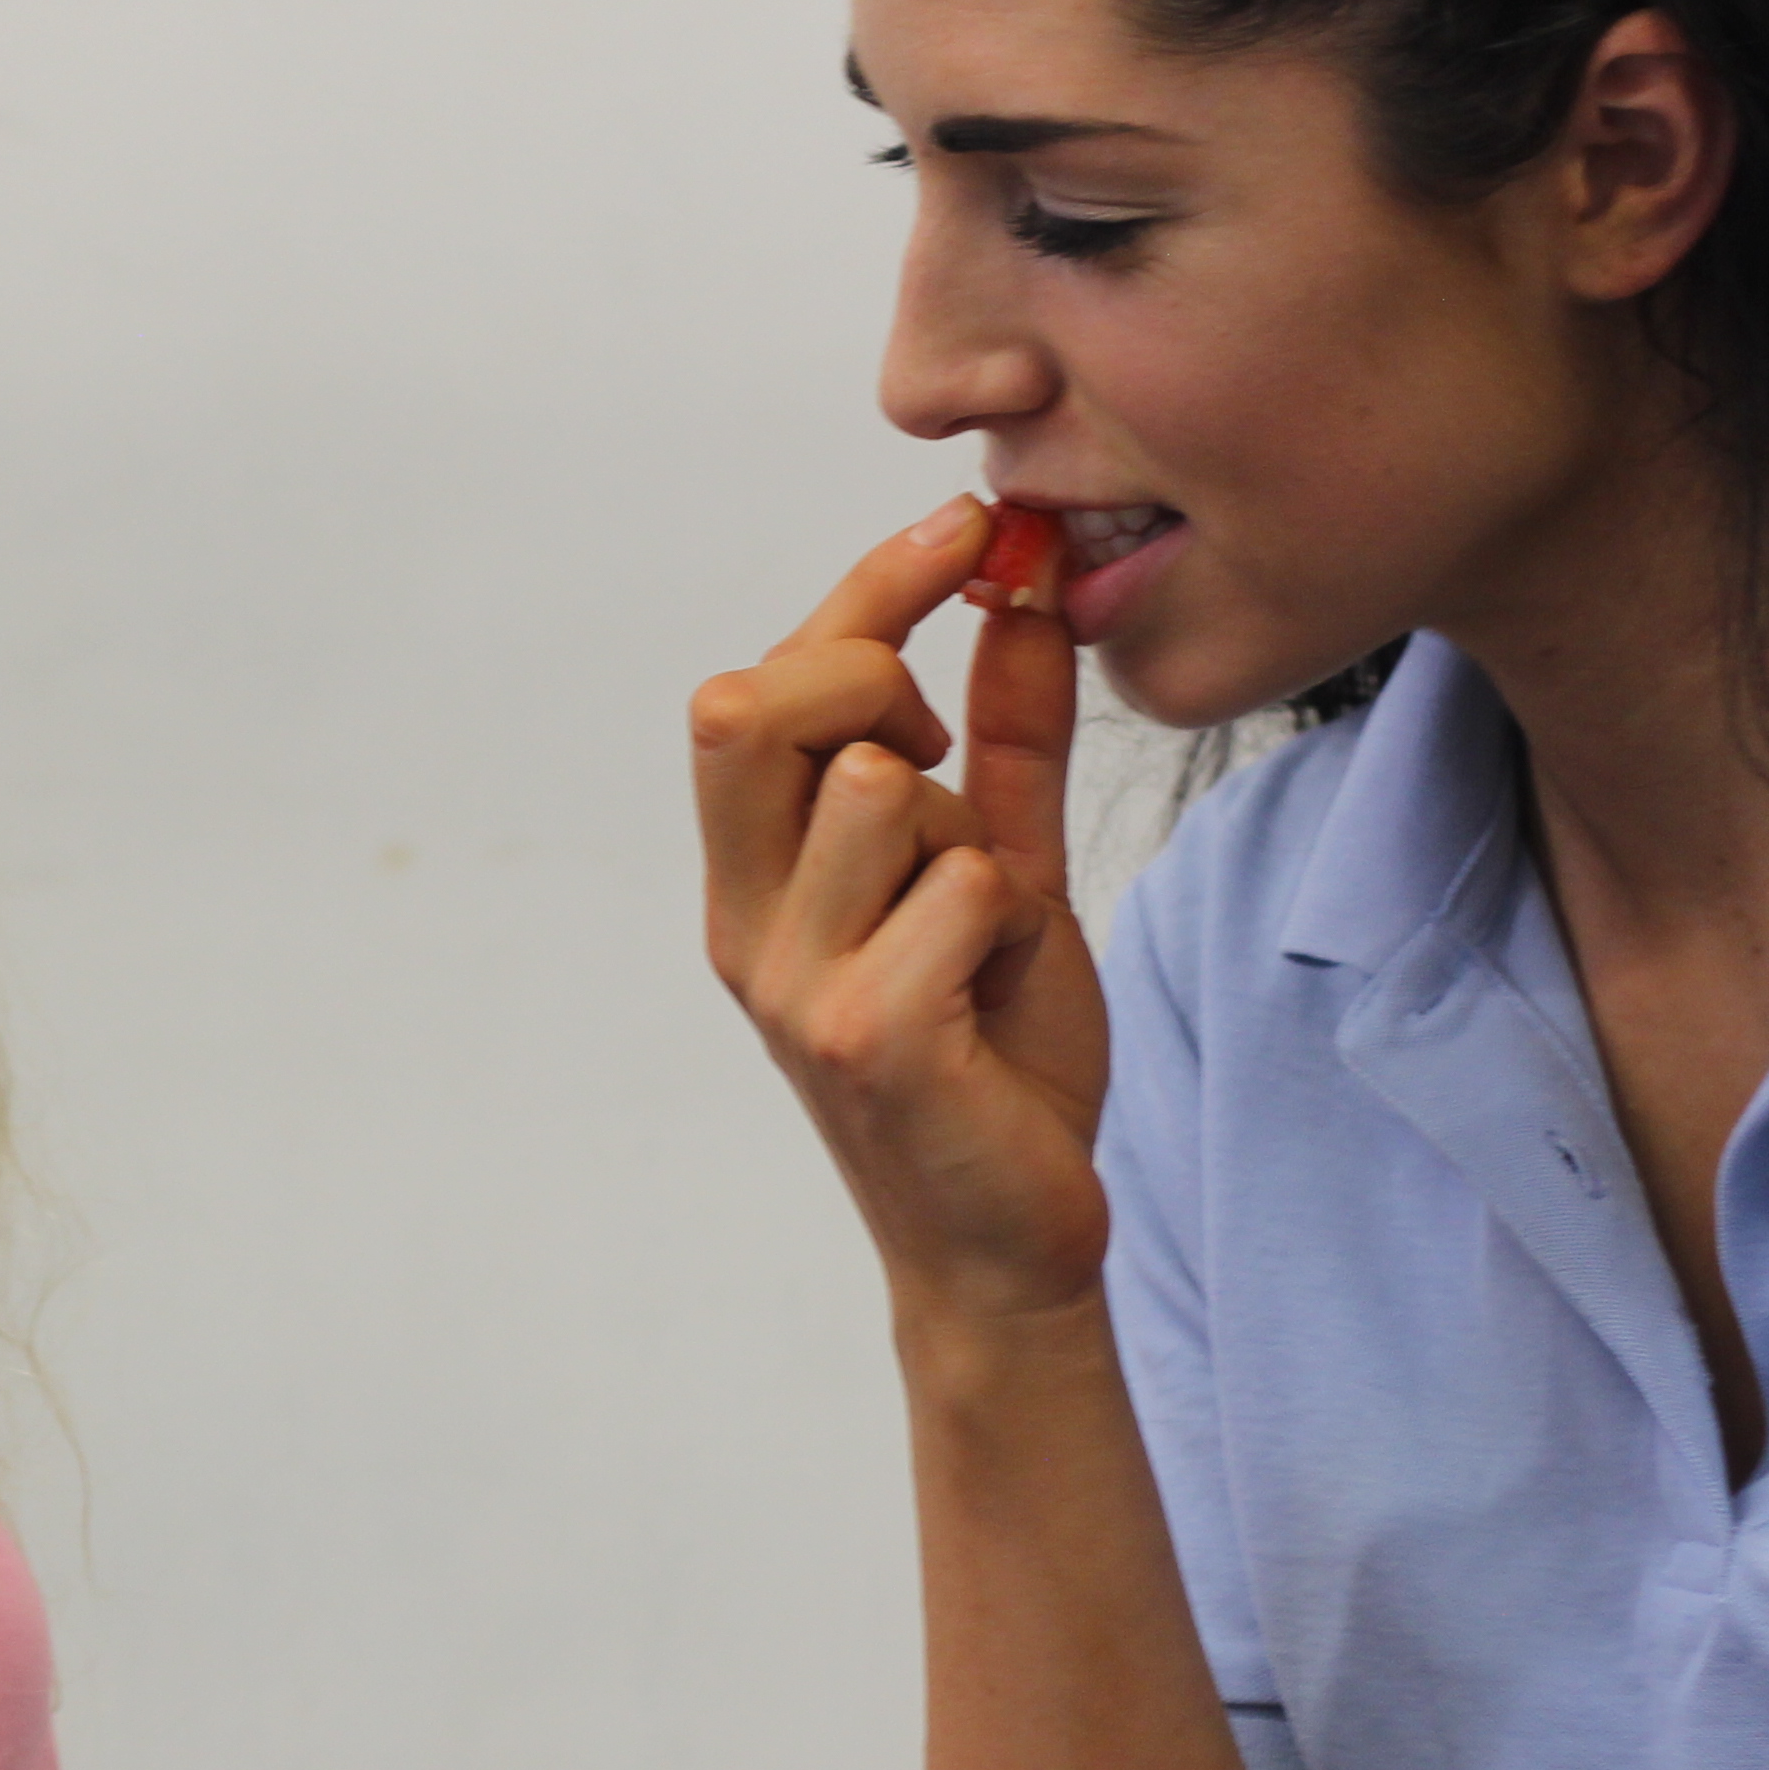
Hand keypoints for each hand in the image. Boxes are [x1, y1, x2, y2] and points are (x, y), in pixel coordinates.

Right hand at [691, 497, 1114, 1324]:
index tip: (974, 525)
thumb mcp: (1005, 876)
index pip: (762, 683)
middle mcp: (746, 921)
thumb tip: (1023, 594)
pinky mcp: (868, 1040)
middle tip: (943, 751)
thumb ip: (1003, 744)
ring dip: (964, 833)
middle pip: (745, 707)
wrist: (1008, 1244)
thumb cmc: (995, 1065)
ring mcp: (794, 984)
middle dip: (867, 674)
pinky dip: (1008, 918)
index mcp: (755, 877)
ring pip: (873, 789)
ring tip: (981, 922)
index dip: (867, 587)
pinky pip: (961, 890)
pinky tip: (996, 990)